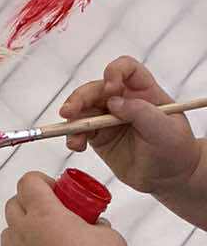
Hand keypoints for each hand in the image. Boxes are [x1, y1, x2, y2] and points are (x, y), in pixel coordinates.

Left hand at [1, 171, 131, 245]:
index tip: (56, 189)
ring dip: (21, 232)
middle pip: (12, 206)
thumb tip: (93, 226)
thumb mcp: (107, 232)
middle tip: (51, 212)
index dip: (41, 181)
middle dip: (28, 203)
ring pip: (7, 237)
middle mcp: (24, 234)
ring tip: (46, 241)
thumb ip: (94, 224)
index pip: (28, 182)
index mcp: (44, 214)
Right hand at [59, 56, 203, 196]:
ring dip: (72, 119)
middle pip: (96, 89)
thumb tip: (113, 103)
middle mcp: (122, 99)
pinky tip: (76, 145)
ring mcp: (107, 117)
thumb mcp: (164, 129)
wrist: (170, 177)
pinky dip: (73, 137)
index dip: (115, 72)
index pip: (127, 69)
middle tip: (70, 111)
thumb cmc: (175, 148)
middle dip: (80, 98)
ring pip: (82, 108)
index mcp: (143, 90)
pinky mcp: (98, 135)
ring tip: (72, 135)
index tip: (111, 88)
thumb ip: (140, 112)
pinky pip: (79, 131)